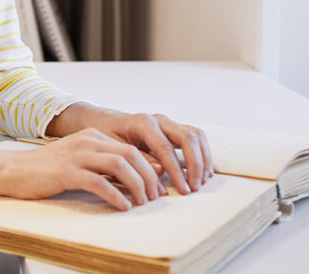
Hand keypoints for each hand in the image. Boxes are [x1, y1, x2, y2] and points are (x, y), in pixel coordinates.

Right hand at [0, 128, 164, 210]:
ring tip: (142, 202)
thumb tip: (137, 177)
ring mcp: (76, 155)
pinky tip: (122, 206)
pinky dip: (116, 196)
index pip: (131, 148)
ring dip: (137, 186)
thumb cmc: (46, 170)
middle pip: (131, 155)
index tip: (158, 187)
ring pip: (119, 165)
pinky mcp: (66, 172)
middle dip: (149, 177)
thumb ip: (105, 165)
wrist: (12, 169)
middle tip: (155, 197)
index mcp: (91, 137)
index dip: (150, 168)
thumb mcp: (79, 161)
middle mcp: (86, 142)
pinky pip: (99, 182)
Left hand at [92, 112, 213, 195]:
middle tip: (194, 187)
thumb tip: (160, 170)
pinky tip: (202, 172)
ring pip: (196, 135)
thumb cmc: (108, 136)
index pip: (165, 147)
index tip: (183, 189)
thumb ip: (137, 159)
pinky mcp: (174, 128)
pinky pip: (196, 137)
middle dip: (195, 164)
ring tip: (201, 181)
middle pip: (188, 137)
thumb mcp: (115, 148)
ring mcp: (168, 123)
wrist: (105, 122)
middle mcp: (159, 120)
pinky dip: (203, 154)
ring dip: (203, 159)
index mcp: (143, 123)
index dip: (177, 170)